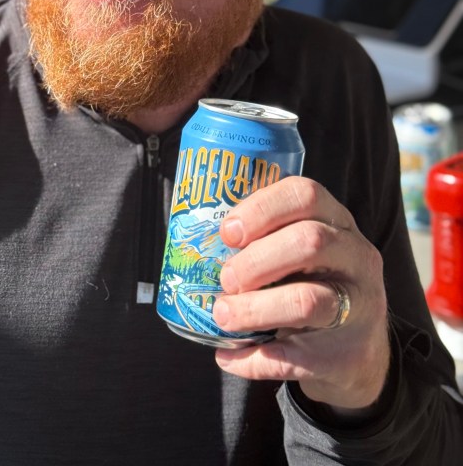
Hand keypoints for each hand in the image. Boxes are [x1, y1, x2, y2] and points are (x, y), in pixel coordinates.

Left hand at [212, 176, 390, 413]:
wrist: (356, 350)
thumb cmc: (312, 284)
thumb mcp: (301, 251)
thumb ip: (264, 239)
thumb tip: (196, 243)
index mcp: (336, 221)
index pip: (305, 195)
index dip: (261, 209)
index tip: (227, 233)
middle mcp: (355, 256)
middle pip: (309, 241)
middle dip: (256, 260)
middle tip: (225, 280)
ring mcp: (357, 307)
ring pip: (308, 300)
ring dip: (254, 309)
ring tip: (223, 316)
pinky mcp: (346, 354)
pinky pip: (297, 357)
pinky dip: (256, 358)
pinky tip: (229, 356)